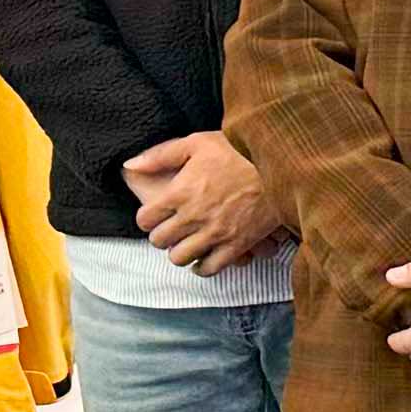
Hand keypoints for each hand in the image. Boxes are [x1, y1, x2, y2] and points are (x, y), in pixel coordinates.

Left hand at [123, 131, 284, 271]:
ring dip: (180, 251)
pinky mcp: (236, 245)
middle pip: (159, 241)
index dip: (147, 218)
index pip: (145, 220)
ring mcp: (215, 233)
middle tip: (172, 227)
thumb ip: (161, 155)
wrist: (280, 165)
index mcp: (179, 192)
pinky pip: (210, 268)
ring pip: (180, 258)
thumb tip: (130, 164)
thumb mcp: (197, 142)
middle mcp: (193, 217)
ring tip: (187, 242)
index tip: (156, 214)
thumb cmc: (239, 150)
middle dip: (162, 235)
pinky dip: (203, 267)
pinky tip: (204, 257)